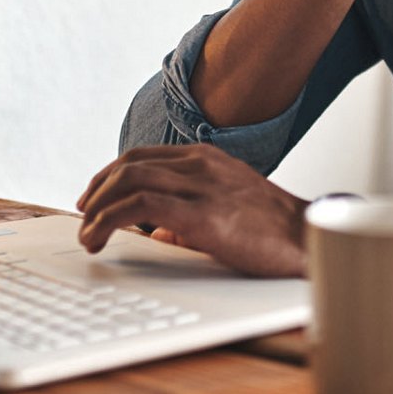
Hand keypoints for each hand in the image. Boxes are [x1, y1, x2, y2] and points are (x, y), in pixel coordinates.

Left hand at [76, 144, 308, 277]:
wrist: (309, 239)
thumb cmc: (273, 229)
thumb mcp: (228, 208)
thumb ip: (191, 213)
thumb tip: (159, 233)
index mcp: (208, 158)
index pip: (144, 155)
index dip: (110, 173)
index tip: (94, 195)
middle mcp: (201, 164)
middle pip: (130, 163)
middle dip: (97, 189)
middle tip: (84, 214)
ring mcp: (202, 186)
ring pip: (129, 180)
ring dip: (98, 207)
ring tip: (87, 232)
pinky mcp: (202, 214)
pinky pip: (140, 207)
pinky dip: (109, 220)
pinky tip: (99, 237)